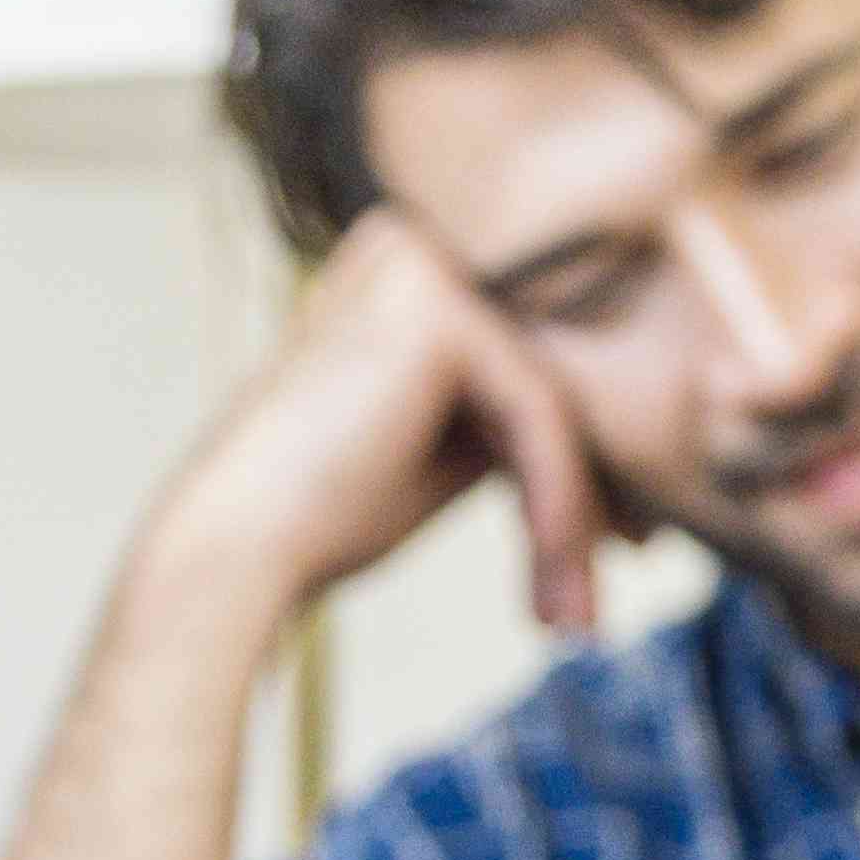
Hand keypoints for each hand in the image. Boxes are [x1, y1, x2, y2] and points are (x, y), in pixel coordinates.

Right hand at [134, 206, 614, 639]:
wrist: (236, 547)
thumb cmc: (319, 515)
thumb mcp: (440, 451)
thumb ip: (507, 419)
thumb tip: (610, 441)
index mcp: (403, 268)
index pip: (527, 360)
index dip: (581, 455)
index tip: (619, 542)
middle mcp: (412, 246)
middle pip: (549, 373)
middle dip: (596, 482)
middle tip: (624, 570)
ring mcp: (425, 267)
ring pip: (553, 401)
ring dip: (576, 514)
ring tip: (576, 613)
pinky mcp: (440, 311)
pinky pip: (538, 416)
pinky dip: (556, 504)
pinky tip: (555, 574)